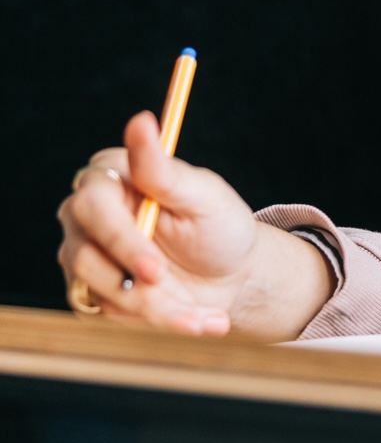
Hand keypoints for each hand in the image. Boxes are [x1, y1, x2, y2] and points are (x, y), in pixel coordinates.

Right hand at [57, 112, 332, 338]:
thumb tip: (141, 121)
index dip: (120, 236)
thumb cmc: (219, 225)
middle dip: (132, 278)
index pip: (93, 201)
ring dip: (154, 306)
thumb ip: (164, 168)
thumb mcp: (203, 195)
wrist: (234, 274)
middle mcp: (90, 217)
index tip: (154, 264)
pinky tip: (198, 318)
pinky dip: (158, 322)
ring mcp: (87, 257)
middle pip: (84, 251)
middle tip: (168, 284)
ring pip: (99, 289)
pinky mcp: (94, 294)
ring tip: (203, 311)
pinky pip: (111, 315)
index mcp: (114, 177)